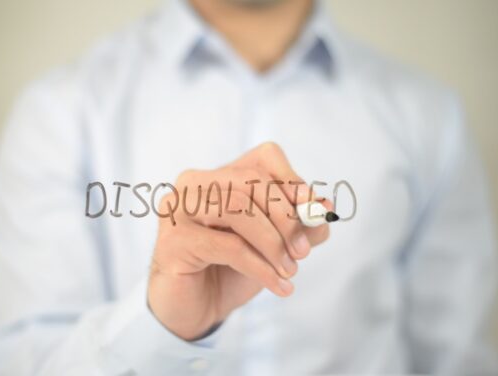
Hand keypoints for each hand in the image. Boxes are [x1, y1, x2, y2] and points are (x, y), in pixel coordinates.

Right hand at [147, 142, 331, 339]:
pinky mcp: (173, 240)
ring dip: (273, 243)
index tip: (311, 208)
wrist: (195, 309)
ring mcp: (178, 209)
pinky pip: (228, 246)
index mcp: (218, 176)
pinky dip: (261, 267)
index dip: (291, 180)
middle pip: (250, 181)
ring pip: (237, 209)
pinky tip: (278, 285)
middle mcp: (194, 184)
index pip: (263, 158)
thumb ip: (299, 225)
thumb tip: (324, 208)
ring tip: (290, 270)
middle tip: (303, 251)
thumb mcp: (273, 245)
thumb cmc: (231, 269)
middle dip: (285, 217)